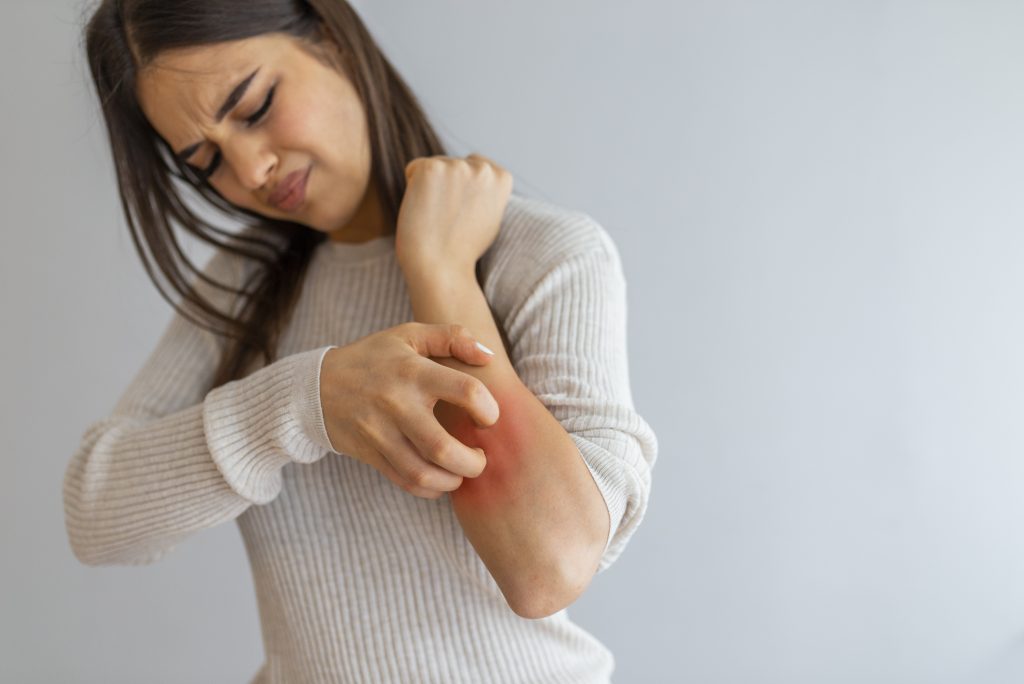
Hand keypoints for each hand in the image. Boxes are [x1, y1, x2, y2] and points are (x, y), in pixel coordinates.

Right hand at [319, 322, 499, 498]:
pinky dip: (431, 489)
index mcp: (413, 372)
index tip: (488, 416)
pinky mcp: (371, 455)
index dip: (488, 409)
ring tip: (462, 471)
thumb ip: (452, 336)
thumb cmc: (374, 359)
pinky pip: (406, 482)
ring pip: (423, 473)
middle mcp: (397, 405)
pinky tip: (441, 479)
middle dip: (473, 462)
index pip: (465, 392)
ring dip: (453, 480)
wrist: (317, 387)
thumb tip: (488, 356)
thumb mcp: (408, 336)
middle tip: (480, 456)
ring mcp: (381, 434)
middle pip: (443, 447)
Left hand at [394, 153, 513, 279]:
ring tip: (437, 217)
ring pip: (434, 166)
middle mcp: (483, 168)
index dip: (464, 190)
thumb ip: (486, 192)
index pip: (476, 166)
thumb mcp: (489, 216)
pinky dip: (412, 187)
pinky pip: (414, 169)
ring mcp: (457, 166)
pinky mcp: (431, 168)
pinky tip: (423, 210)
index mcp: (502, 178)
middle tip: (448, 219)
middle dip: (447, 186)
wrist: (441, 267)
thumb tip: (473, 178)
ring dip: (430, 187)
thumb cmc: (462, 250)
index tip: (464, 214)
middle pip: (454, 164)